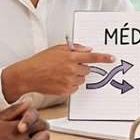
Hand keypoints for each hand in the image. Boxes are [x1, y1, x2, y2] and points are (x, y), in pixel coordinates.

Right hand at [1, 44, 115, 100]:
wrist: (28, 75)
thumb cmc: (41, 61)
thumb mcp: (57, 49)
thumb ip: (74, 48)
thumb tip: (88, 49)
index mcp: (70, 56)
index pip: (92, 57)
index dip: (104, 58)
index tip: (112, 58)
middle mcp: (71, 68)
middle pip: (87, 69)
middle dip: (81, 68)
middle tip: (69, 67)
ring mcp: (69, 80)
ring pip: (82, 79)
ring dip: (76, 77)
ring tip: (61, 74)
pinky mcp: (65, 90)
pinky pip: (75, 88)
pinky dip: (70, 85)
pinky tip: (59, 81)